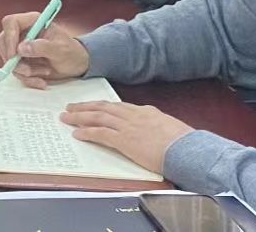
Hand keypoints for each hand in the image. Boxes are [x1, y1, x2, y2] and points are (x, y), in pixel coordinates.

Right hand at [0, 11, 90, 86]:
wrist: (76, 65)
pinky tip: (41, 80)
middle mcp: (23, 32)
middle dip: (14, 60)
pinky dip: (27, 79)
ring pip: (8, 59)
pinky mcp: (20, 60)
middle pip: (3, 42)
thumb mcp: (61, 50)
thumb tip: (21, 48)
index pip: (11, 23)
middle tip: (29, 71)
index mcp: (32, 22)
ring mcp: (20, 46)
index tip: (14, 55)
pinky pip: (15, 71)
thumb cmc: (72, 52)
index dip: (9, 37)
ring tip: (45, 72)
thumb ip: (42, 47)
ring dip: (24, 71)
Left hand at [60, 101, 192, 176]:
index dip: (101, 106)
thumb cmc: (184, 143)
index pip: (118, 106)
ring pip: (98, 117)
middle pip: (103, 108)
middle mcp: (134, 115)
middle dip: (85, 107)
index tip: (91, 106)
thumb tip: (154, 129)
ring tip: (67, 117)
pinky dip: (87, 132)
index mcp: (145, 111)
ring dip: (79, 117)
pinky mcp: (124, 141)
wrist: (188, 150)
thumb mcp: (170, 127)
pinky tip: (77, 134)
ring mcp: (128, 127)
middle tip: (70, 107)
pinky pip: (100, 134)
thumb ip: (157, 124)